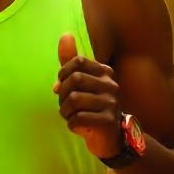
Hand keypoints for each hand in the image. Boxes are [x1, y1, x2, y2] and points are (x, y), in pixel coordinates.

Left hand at [53, 33, 121, 158]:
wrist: (111, 138)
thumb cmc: (92, 107)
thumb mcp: (82, 82)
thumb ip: (71, 60)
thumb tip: (65, 35)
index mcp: (105, 72)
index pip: (78, 62)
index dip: (63, 74)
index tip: (62, 86)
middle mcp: (111, 85)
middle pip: (74, 80)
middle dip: (62, 95)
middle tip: (66, 105)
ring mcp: (111, 103)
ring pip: (74, 100)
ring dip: (65, 111)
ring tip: (72, 116)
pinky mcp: (107, 121)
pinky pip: (78, 118)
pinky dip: (72, 124)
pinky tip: (79, 126)